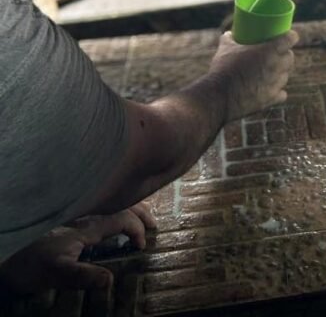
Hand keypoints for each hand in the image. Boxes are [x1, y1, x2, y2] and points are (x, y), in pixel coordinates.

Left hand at [0, 203, 155, 293]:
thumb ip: (83, 275)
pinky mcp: (70, 220)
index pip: (122, 217)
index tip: (143, 245)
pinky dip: (114, 211)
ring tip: (139, 218)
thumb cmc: (32, 266)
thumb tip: (110, 279)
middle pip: (120, 204)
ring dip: (128, 209)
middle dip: (140, 212)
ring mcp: (78, 215)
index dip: (137, 229)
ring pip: (110, 204)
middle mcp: (85, 215)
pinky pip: (101, 208)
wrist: (6, 257)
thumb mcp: (57, 273)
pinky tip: (112, 220)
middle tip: (153, 224)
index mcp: (88, 224)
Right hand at [209, 31, 295, 120]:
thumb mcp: (225, 49)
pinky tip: (270, 89)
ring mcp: (276, 83)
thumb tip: (229, 34)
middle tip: (275, 54)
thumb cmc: (223, 68)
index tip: (288, 37)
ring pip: (286, 75)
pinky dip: (277, 91)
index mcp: (270, 50)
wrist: (219, 96)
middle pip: (290, 57)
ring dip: (280, 73)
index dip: (291, 36)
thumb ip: (229, 39)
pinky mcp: (272, 98)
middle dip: (284, 55)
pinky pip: (282, 93)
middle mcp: (277, 66)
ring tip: (269, 72)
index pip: (291, 38)